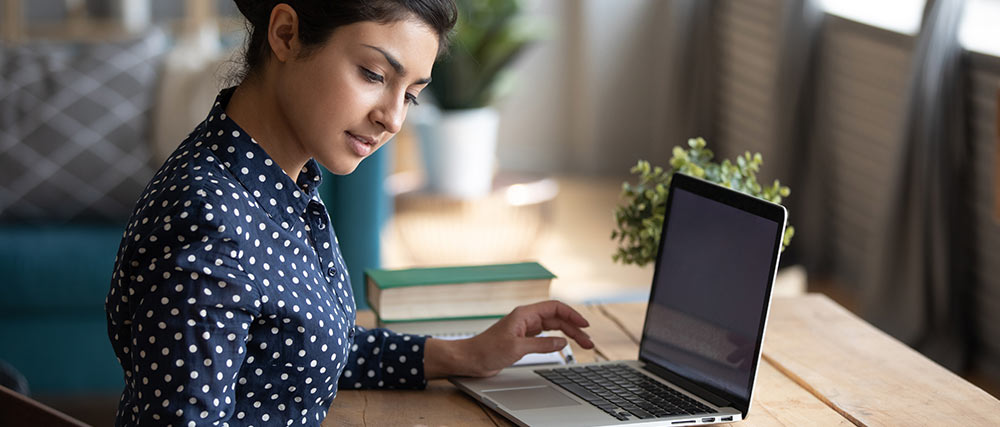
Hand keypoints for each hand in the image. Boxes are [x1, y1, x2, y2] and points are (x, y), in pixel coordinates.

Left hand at [425, 300, 594, 378]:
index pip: (554, 308)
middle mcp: (526, 319)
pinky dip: (557, 340)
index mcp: (524, 314)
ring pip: (553, 328)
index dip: (572, 315)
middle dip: (574, 328)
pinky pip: (545, 336)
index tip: (585, 325)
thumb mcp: (517, 348)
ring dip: (568, 335)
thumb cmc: (486, 350)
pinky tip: (564, 346)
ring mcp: (525, 329)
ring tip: (583, 344)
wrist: (470, 359)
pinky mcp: (523, 339)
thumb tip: (562, 342)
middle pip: (557, 318)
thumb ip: (542, 345)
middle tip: (588, 342)